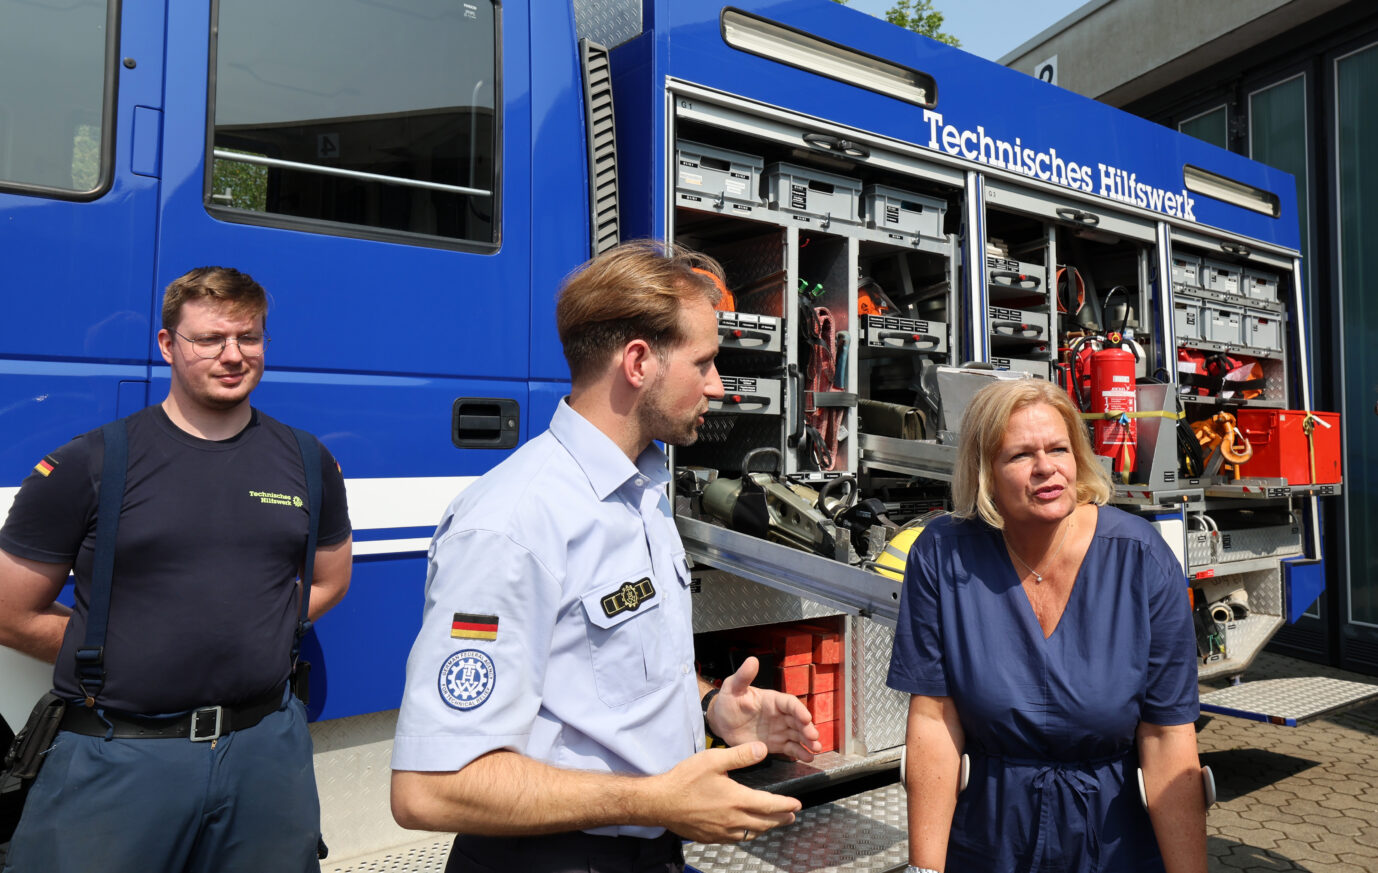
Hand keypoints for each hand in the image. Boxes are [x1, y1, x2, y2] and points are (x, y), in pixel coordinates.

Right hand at [653, 741, 800, 842]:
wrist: (660, 802)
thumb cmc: (684, 780)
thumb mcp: (713, 760)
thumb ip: (740, 755)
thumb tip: (762, 749)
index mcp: (737, 800)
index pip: (770, 806)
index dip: (786, 805)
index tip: (797, 804)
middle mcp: (733, 820)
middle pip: (765, 823)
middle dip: (780, 819)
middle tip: (791, 816)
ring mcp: (722, 831)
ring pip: (751, 833)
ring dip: (766, 828)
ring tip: (772, 823)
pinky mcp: (711, 837)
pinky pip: (736, 839)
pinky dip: (748, 834)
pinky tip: (746, 830)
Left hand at [707, 656, 822, 761]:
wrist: (722, 722)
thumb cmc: (728, 701)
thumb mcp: (733, 687)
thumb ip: (743, 676)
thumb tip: (752, 659)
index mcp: (773, 700)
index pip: (790, 703)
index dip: (799, 710)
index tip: (806, 718)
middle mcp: (780, 715)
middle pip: (798, 721)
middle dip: (808, 729)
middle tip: (814, 737)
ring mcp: (780, 730)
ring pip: (798, 735)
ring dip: (808, 741)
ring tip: (816, 749)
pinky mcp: (776, 744)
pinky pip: (791, 748)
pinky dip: (800, 752)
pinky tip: (808, 757)